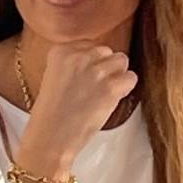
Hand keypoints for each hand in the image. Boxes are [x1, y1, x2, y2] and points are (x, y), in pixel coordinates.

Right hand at [16, 43, 136, 180]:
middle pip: (107, 51)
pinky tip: (112, 100)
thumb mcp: (54, 77)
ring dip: (117, 76)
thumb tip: (99, 60)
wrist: (51, 138)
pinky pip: (131, 78)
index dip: (92, 62)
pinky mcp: (111, 87)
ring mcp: (96, 71)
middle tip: (96, 88)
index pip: (90, 44)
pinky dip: (126, 89)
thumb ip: (73, 63)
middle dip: (106, 67)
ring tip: (104, 94)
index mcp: (61, 51)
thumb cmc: (52, 113)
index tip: (85, 78)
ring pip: (122, 61)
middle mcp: (79, 56)